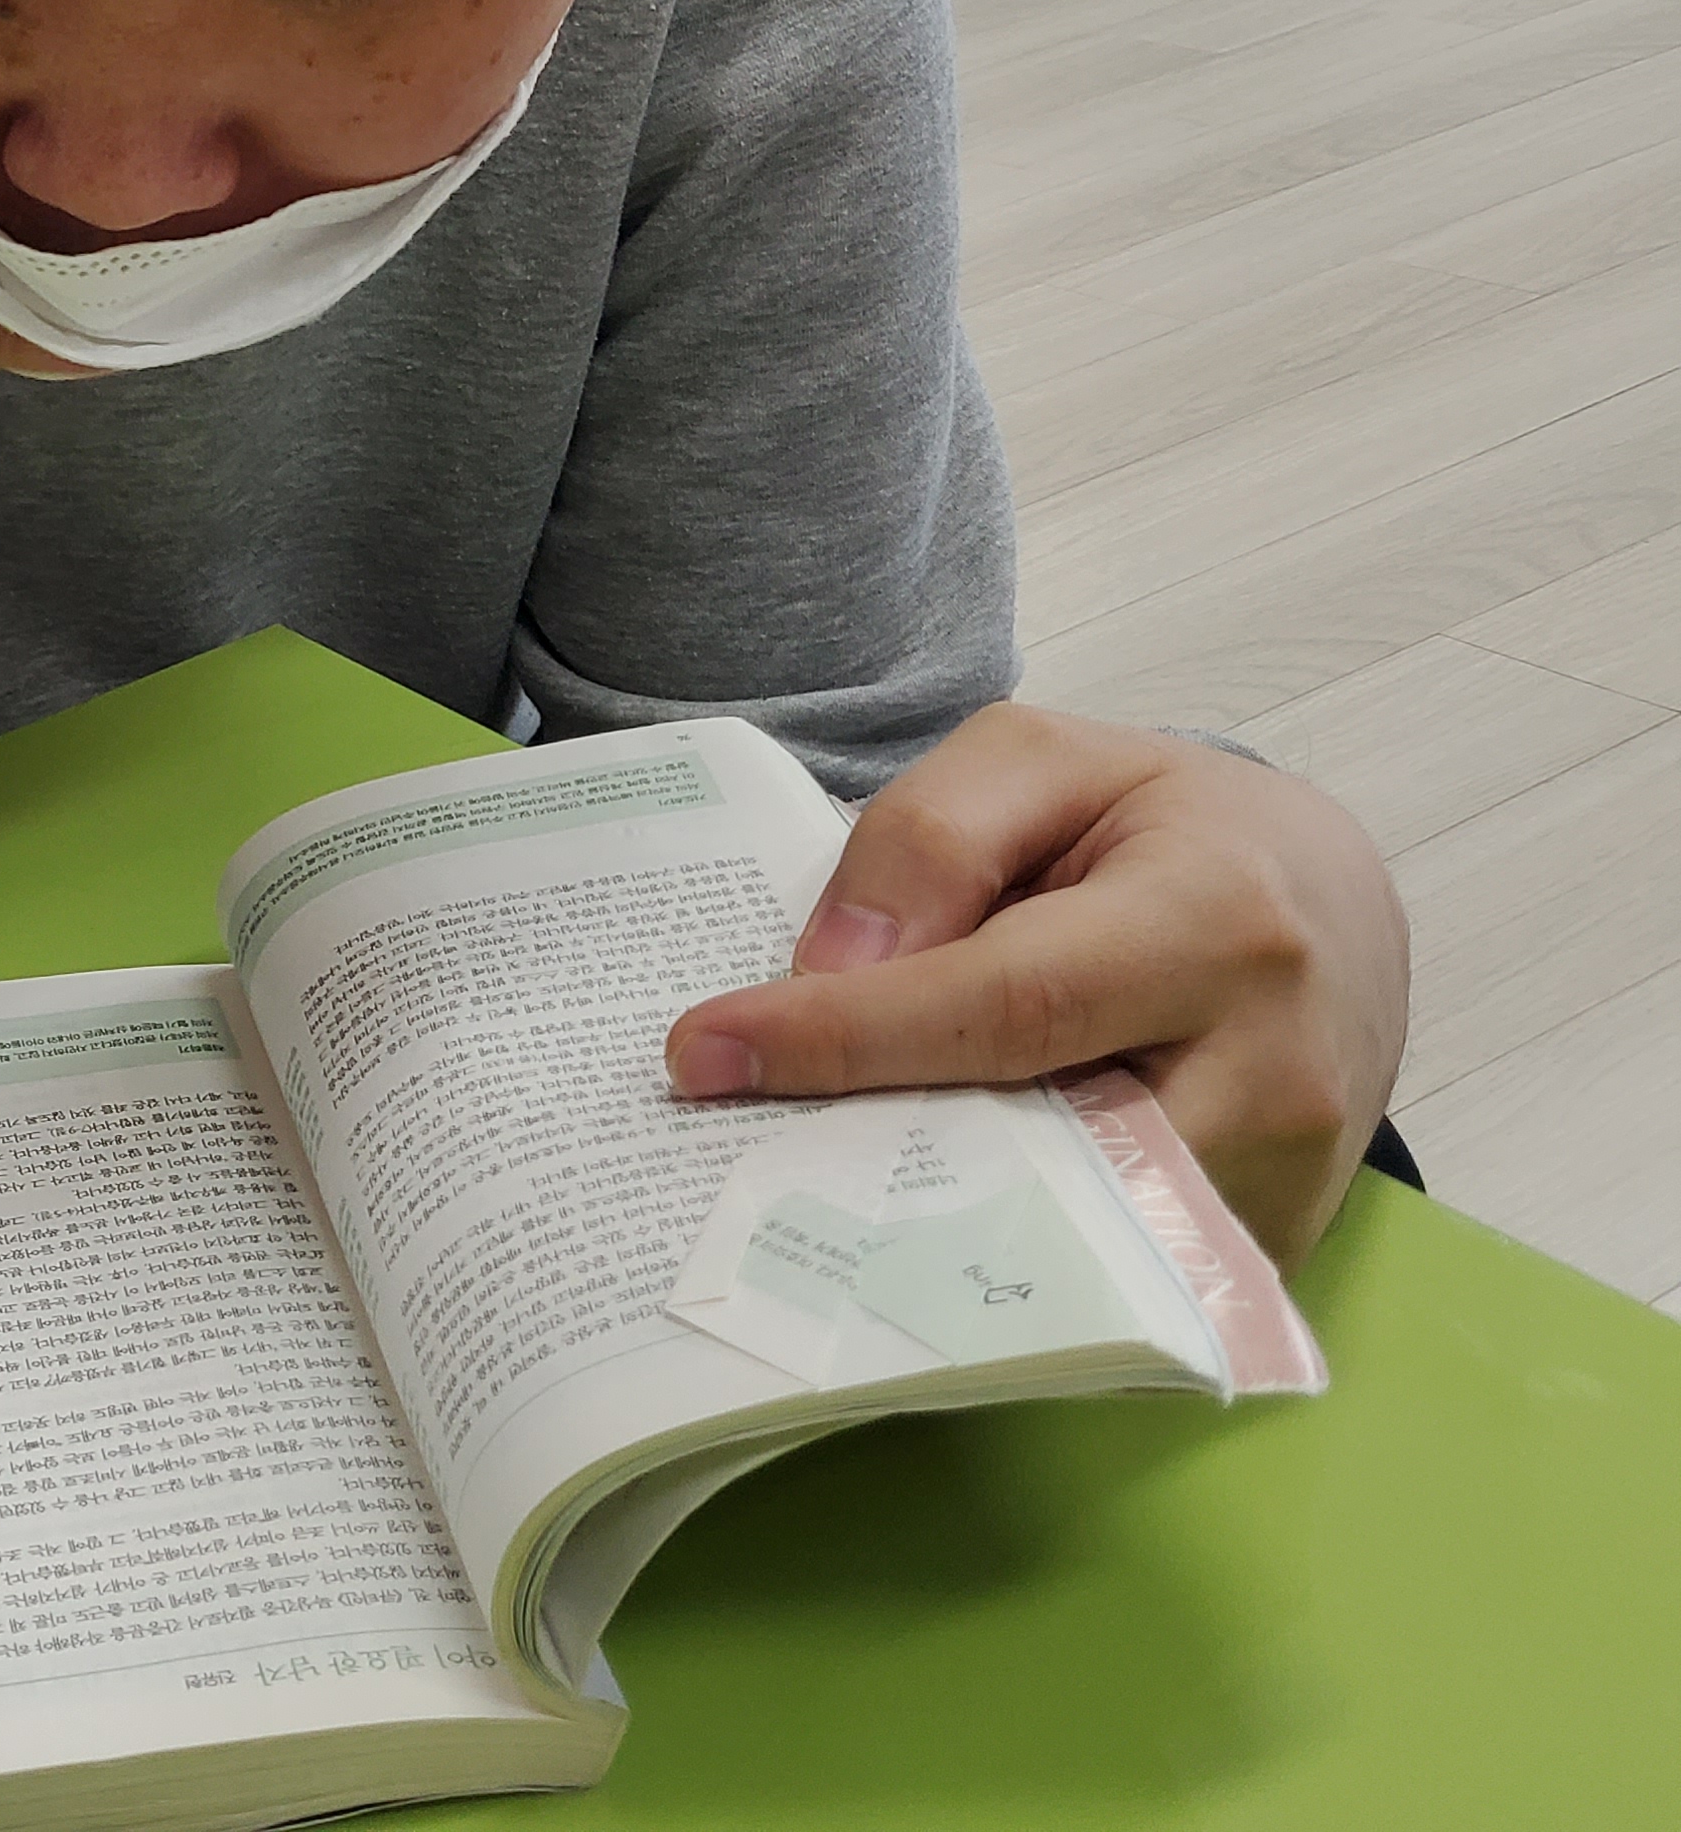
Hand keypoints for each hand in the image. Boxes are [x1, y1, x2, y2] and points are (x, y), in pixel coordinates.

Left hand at [661, 705, 1409, 1264]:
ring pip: (1067, 1238)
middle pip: (1036, 1143)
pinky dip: (992, 1255)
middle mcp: (1274, 1073)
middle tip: (722, 1145)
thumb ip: (933, 837)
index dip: (847, 1036)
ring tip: (785, 1186)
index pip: (1005, 1002)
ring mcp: (1282, 1188)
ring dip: (921, 1225)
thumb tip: (838, 971)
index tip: (705, 1052)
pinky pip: (1106, 1278)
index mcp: (1218, 921)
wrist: (1337, 914)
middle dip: (869, 1151)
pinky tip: (893, 1220)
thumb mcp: (1049, 764)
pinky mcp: (1262, 1257)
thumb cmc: (1178, 829)